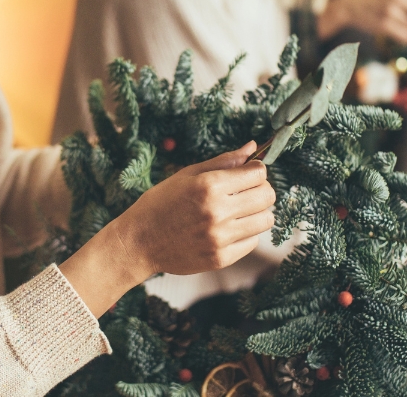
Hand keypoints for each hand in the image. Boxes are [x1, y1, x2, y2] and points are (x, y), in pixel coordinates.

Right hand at [59, 142, 275, 315]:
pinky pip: (253, 242)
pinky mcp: (221, 258)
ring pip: (266, 220)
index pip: (258, 173)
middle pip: (267, 196)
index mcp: (209, 186)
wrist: (139, 241)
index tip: (247, 173)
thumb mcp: (188, 175)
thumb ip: (223, 161)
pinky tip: (227, 228)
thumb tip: (252, 148)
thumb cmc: (161, 203)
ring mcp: (220, 238)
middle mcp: (218, 212)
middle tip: (245, 191)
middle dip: (260, 189)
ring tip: (237, 211)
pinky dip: (246, 233)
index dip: (256, 170)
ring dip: (256, 212)